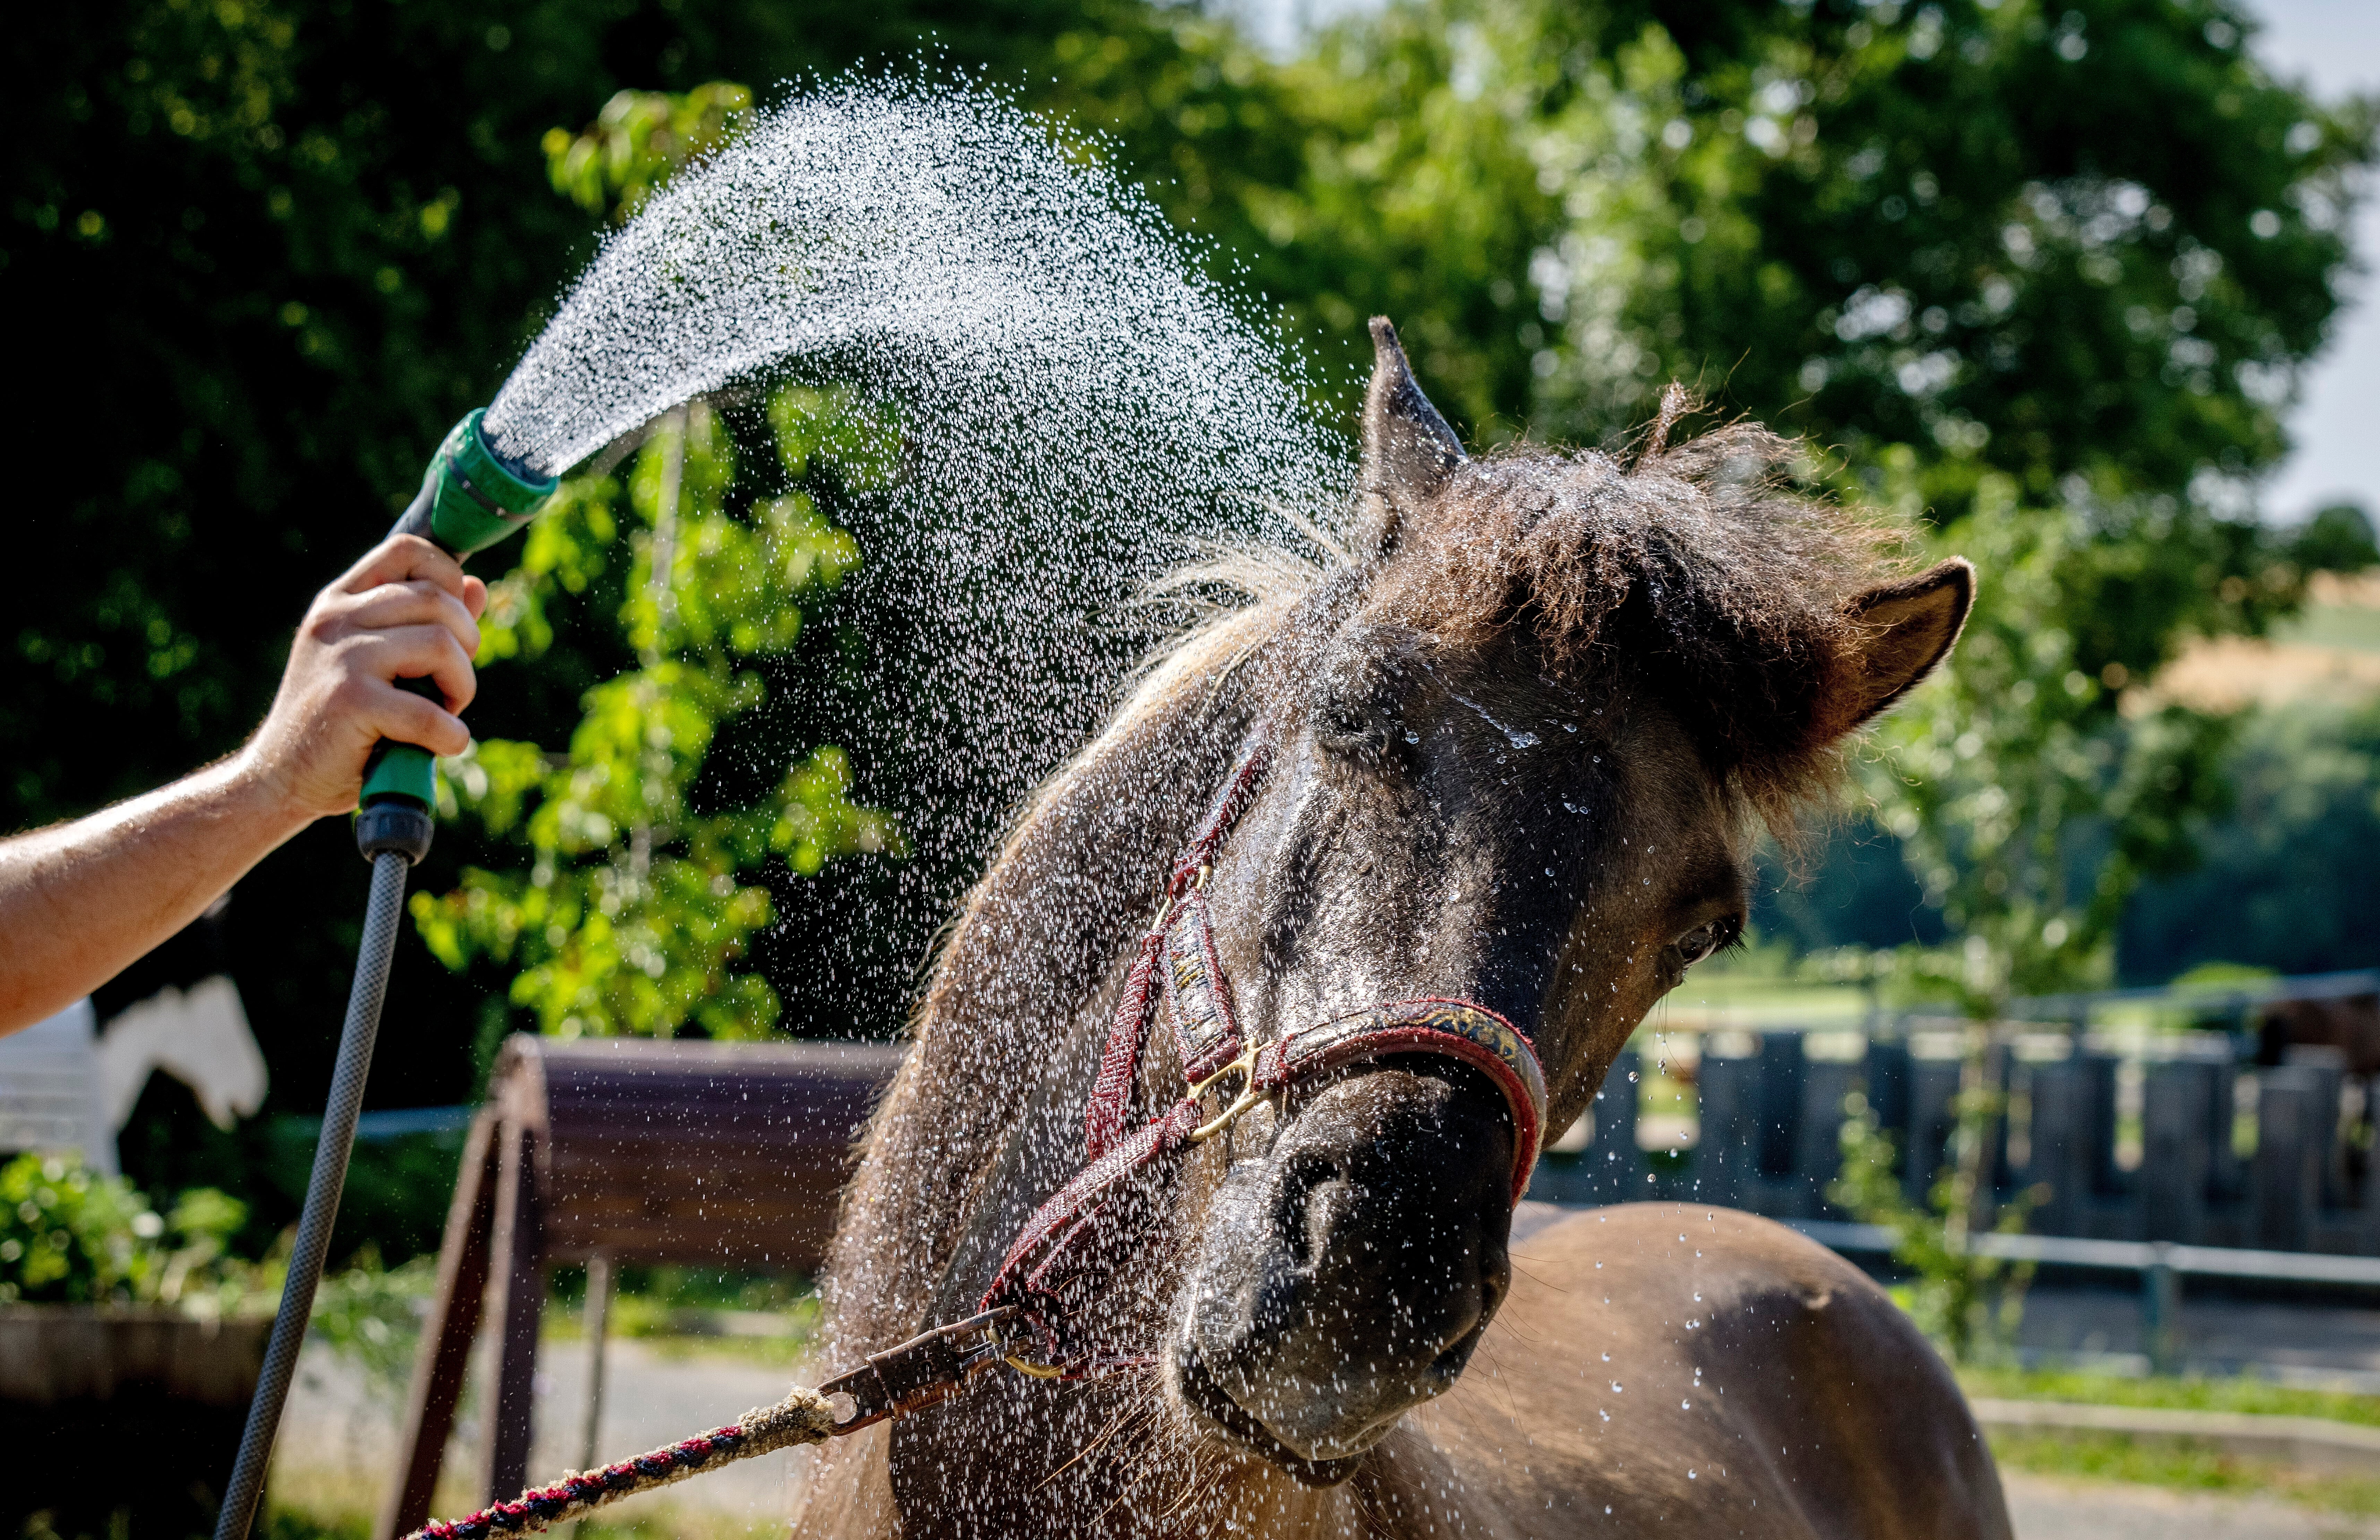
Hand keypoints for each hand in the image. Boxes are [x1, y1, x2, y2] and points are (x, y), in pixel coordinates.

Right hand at [240, 534, 489, 818]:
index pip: (408, 551)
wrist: (281, 777)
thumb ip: (427, 624)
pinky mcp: (349, 701)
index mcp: (341, 601)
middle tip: (451, 686)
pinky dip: (450, 734)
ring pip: (440, 644)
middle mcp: (337, 618)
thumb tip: (477, 585)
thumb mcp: (381, 662)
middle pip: (437, 599)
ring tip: (443, 713)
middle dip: (466, 645)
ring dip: (462, 686)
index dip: (448, 579)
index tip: (452, 625)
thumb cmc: (342, 722)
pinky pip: (428, 711)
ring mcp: (341, 657)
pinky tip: (441, 745)